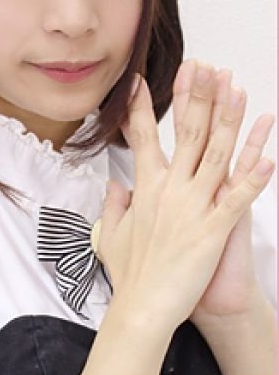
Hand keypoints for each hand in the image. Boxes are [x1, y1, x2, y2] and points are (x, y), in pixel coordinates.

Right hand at [96, 60, 274, 332]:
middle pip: (186, 133)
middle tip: (202, 66)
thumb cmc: (129, 272)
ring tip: (238, 90)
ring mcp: (192, 207)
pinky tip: (269, 155)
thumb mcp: (111, 232)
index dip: (139, 107)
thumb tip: (114, 183)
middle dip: (195, 96)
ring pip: (216, 155)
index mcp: (145, 188)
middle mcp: (169, 190)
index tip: (140, 80)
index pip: (140, 137)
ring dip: (230, 120)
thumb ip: (114, 203)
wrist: (142, 308)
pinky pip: (237, 198)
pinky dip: (254, 176)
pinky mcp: (213, 229)